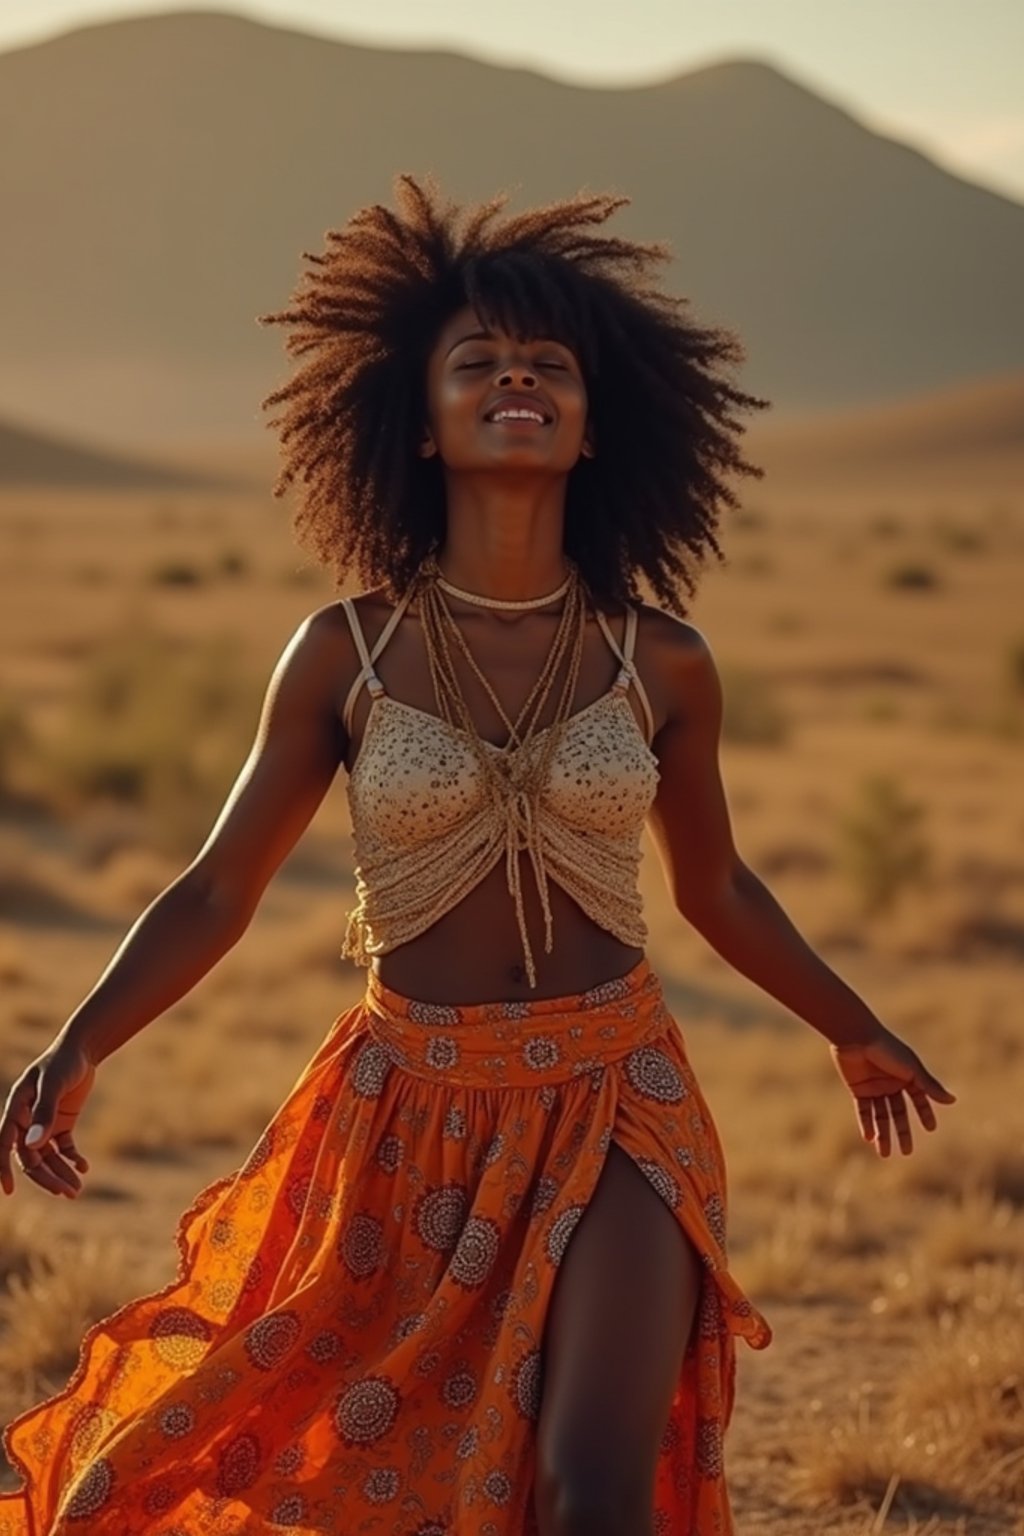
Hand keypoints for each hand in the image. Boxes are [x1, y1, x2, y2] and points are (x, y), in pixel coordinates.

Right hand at [0, 1040, 95, 1197]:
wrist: (82, 1049)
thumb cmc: (62, 1062)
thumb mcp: (53, 1085)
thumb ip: (44, 1113)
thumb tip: (34, 1146)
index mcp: (16, 1110)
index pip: (4, 1145)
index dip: (3, 1167)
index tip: (8, 1190)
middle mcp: (26, 1121)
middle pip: (31, 1157)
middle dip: (47, 1177)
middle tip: (67, 1193)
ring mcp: (44, 1123)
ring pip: (48, 1156)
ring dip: (61, 1173)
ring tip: (77, 1190)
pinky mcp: (61, 1123)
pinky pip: (63, 1148)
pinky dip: (72, 1159)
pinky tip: (84, 1167)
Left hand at [830, 1026, 955, 1156]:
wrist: (856, 1037)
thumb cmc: (887, 1048)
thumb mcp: (911, 1069)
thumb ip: (929, 1086)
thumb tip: (952, 1101)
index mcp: (907, 1076)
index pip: (919, 1099)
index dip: (925, 1113)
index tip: (931, 1129)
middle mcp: (891, 1083)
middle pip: (898, 1113)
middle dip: (902, 1132)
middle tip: (907, 1152)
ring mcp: (875, 1087)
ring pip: (880, 1115)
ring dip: (882, 1134)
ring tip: (884, 1154)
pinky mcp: (858, 1089)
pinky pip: (864, 1110)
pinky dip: (866, 1124)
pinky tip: (869, 1138)